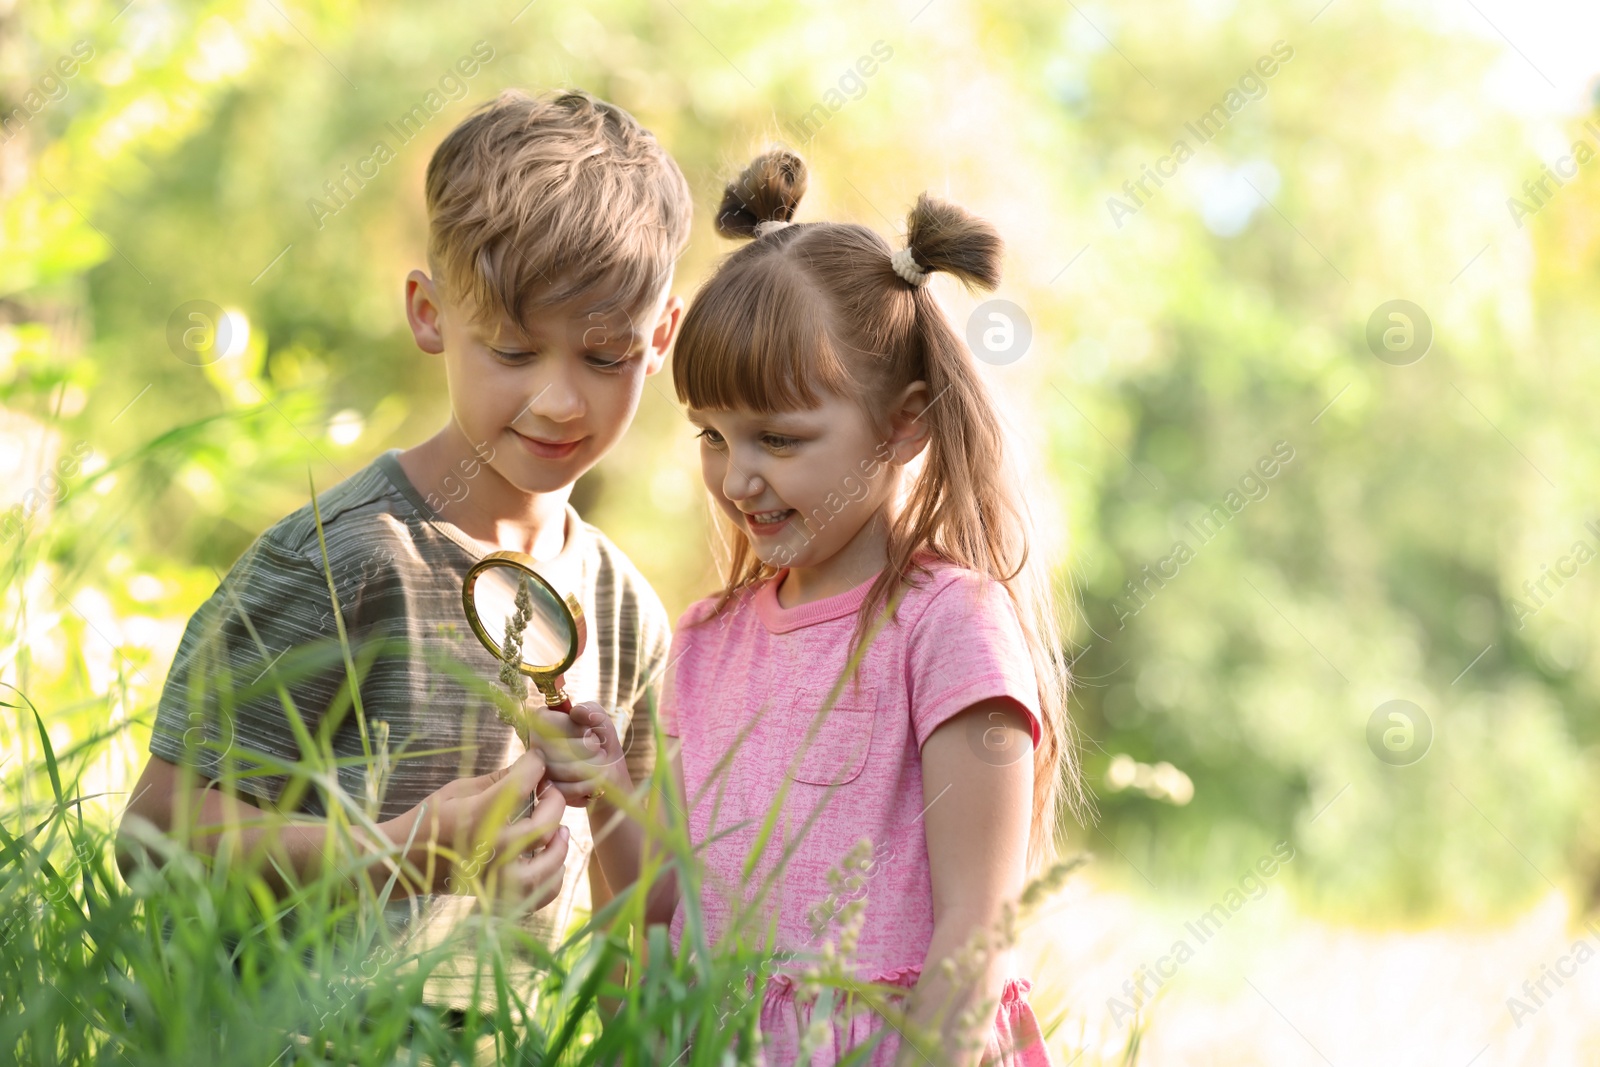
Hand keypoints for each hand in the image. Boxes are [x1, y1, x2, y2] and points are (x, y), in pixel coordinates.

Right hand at [380, 749, 570, 906]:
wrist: (401, 863)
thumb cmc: (428, 821)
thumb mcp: (458, 791)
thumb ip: (498, 780)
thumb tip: (531, 768)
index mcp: (477, 816)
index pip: (522, 783)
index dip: (536, 765)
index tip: (537, 760)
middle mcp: (491, 848)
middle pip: (545, 824)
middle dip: (555, 800)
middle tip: (550, 791)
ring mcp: (495, 877)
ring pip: (549, 863)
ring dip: (561, 843)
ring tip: (562, 830)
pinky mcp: (496, 896)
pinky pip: (540, 894)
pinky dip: (553, 878)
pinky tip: (552, 860)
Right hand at [526, 699, 629, 807]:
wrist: (610, 776)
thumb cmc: (602, 744)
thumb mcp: (601, 722)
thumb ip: (591, 710)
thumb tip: (576, 712)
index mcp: (543, 721)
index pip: (546, 722)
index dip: (575, 729)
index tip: (589, 733)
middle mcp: (535, 744)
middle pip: (559, 747)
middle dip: (590, 750)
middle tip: (599, 751)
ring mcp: (538, 770)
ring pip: (567, 769)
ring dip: (593, 768)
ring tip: (599, 765)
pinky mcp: (546, 791)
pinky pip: (567, 789)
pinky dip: (588, 785)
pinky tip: (593, 781)